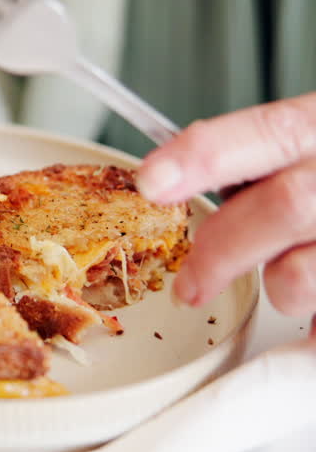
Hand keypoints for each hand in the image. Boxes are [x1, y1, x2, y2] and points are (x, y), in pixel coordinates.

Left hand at [137, 93, 315, 330]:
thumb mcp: (309, 149)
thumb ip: (259, 162)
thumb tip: (169, 183)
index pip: (273, 129)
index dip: (208, 154)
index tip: (152, 180)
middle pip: (286, 204)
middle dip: (223, 249)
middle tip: (190, 285)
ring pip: (304, 273)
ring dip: (282, 287)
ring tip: (290, 281)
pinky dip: (311, 323)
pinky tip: (313, 305)